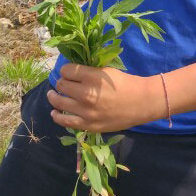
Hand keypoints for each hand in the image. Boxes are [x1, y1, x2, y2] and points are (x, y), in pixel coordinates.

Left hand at [47, 65, 161, 132]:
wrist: (142, 102)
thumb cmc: (126, 84)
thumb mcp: (106, 70)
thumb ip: (88, 71)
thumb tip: (70, 71)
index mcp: (92, 77)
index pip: (66, 70)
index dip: (67, 70)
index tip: (69, 73)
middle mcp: (86, 94)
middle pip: (61, 85)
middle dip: (62, 82)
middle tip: (65, 83)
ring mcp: (85, 111)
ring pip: (59, 101)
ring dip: (54, 97)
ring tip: (53, 95)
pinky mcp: (88, 124)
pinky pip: (65, 121)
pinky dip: (57, 116)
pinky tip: (54, 112)